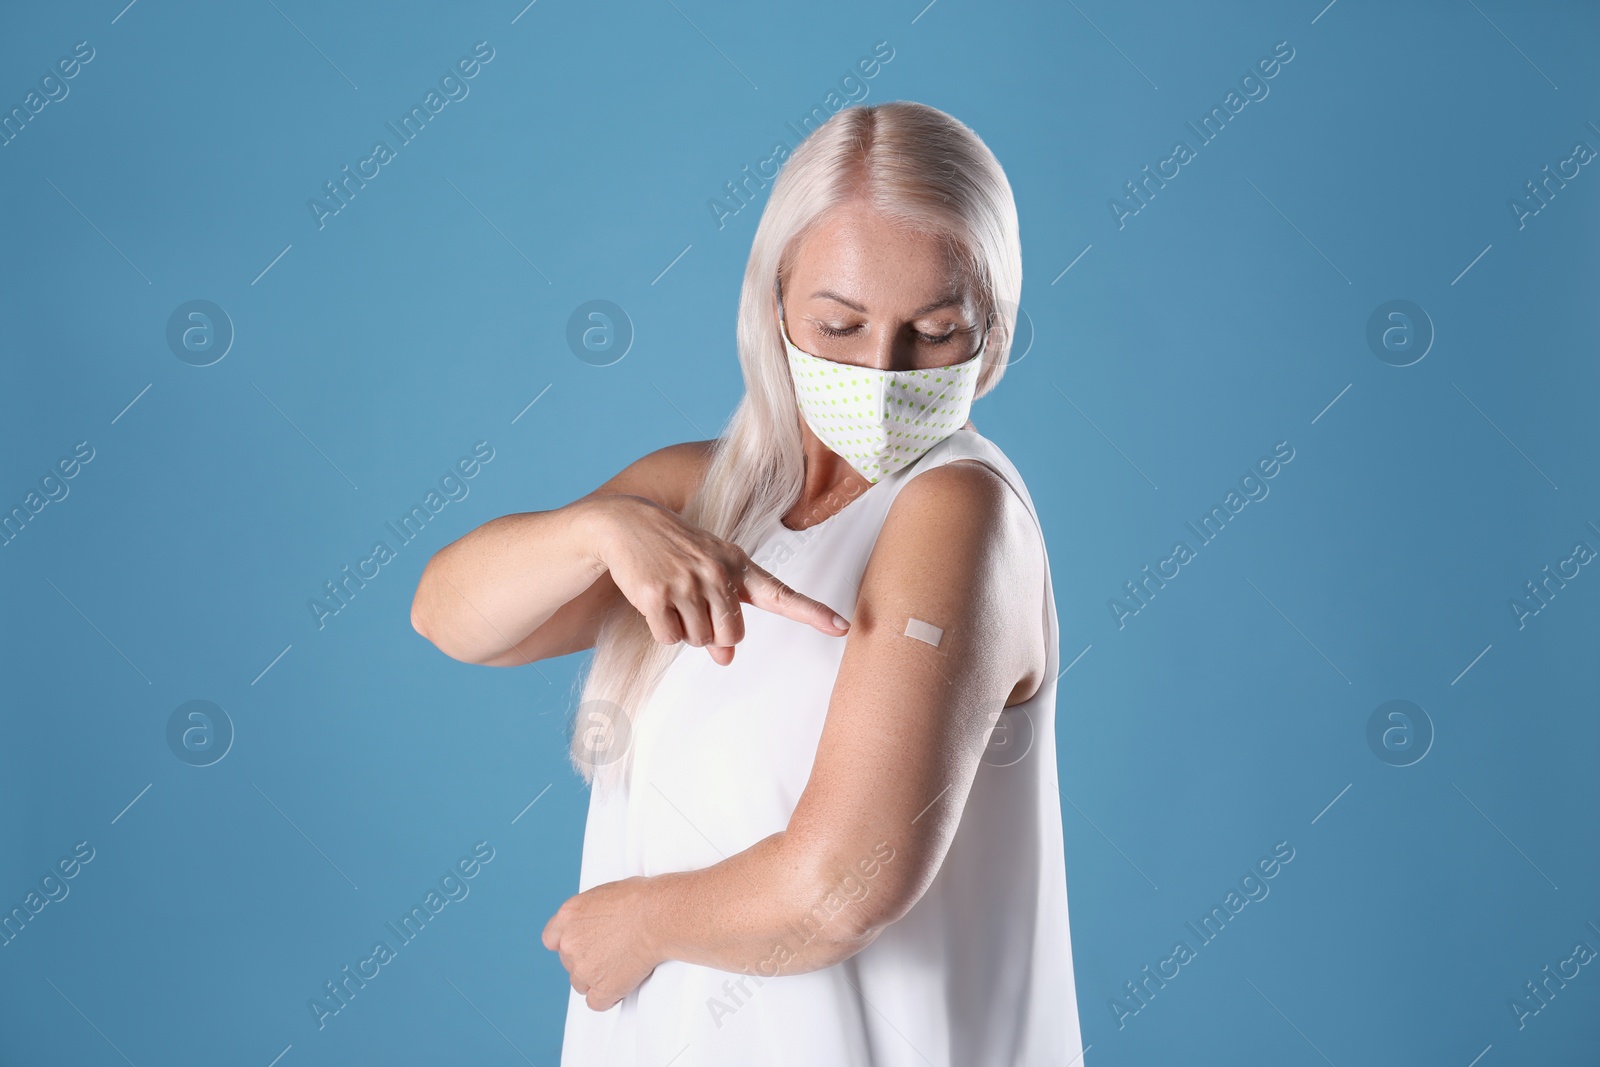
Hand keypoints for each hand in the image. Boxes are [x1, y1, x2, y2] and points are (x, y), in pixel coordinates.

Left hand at [542, 876, 662, 1011]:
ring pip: (581, 984)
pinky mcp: (602, 987)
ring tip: (619, 966)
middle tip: (610, 953)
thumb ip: (588, 914)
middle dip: (586, 960)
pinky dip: (608, 997)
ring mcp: (583, 968)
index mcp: (568, 916)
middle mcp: (569, 943)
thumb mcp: (604, 894)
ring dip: (596, 979)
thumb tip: (594, 923)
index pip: (551, 939)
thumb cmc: (641, 900)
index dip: (566, 944)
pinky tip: (620, 985)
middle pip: (568, 963)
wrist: (658, 916)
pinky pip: (596, 1002)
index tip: (578, 947)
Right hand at [585, 495, 848, 665]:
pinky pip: (669, 638)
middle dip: (712, 634)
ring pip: (698, 640)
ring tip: (672, 595)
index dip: (814, 613)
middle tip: (693, 605)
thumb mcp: (706, 575)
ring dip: (684, 630)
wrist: (626, 524)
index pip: (782, 594)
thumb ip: (724, 616)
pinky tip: (654, 599)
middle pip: (732, 636)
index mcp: (738, 564)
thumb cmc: (675, 553)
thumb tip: (725, 659)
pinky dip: (661, 629)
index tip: (843, 627)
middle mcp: (718, 571)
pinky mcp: (656, 592)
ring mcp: (687, 581)